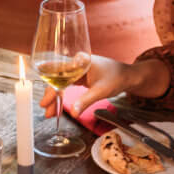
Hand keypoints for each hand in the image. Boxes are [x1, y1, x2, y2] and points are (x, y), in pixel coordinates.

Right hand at [41, 55, 165, 115]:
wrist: (128, 76)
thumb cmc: (117, 78)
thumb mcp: (101, 91)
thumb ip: (85, 101)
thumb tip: (73, 113)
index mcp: (81, 61)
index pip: (60, 74)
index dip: (51, 89)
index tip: (45, 101)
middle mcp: (76, 62)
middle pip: (57, 79)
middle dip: (51, 96)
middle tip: (46, 110)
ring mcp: (77, 68)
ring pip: (60, 83)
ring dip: (55, 97)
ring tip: (50, 112)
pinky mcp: (79, 75)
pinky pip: (66, 84)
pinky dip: (62, 95)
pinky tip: (57, 105)